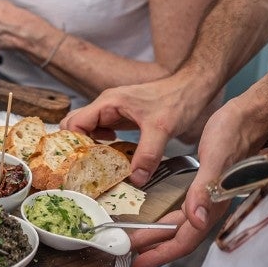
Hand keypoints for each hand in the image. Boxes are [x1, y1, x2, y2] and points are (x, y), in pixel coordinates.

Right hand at [63, 70, 214, 186]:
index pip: (75, 123)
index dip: (75, 144)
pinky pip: (101, 129)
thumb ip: (148, 155)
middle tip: (88, 164)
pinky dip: (101, 142)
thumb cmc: (177, 100)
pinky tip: (113, 150)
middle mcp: (106, 105)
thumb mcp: (162, 129)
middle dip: (78, 145)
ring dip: (90, 144)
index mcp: (108, 103)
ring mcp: (113, 110)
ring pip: (87, 127)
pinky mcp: (122, 116)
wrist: (192, 88)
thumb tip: (135, 179)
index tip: (84, 162)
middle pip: (75, 124)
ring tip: (99, 161)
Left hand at [127, 94, 264, 266]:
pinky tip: (155, 215)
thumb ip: (206, 190)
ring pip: (180, 225)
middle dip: (155, 248)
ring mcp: (208, 196)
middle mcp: (210, 205)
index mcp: (213, 204)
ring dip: (158, 235)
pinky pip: (182, 209)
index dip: (161, 252)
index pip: (184, 239)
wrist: (250, 116)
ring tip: (137, 241)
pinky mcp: (204, 185)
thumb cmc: (235, 133)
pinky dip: (166, 217)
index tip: (140, 262)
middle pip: (179, 236)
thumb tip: (197, 221)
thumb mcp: (217, 159)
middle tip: (129, 255)